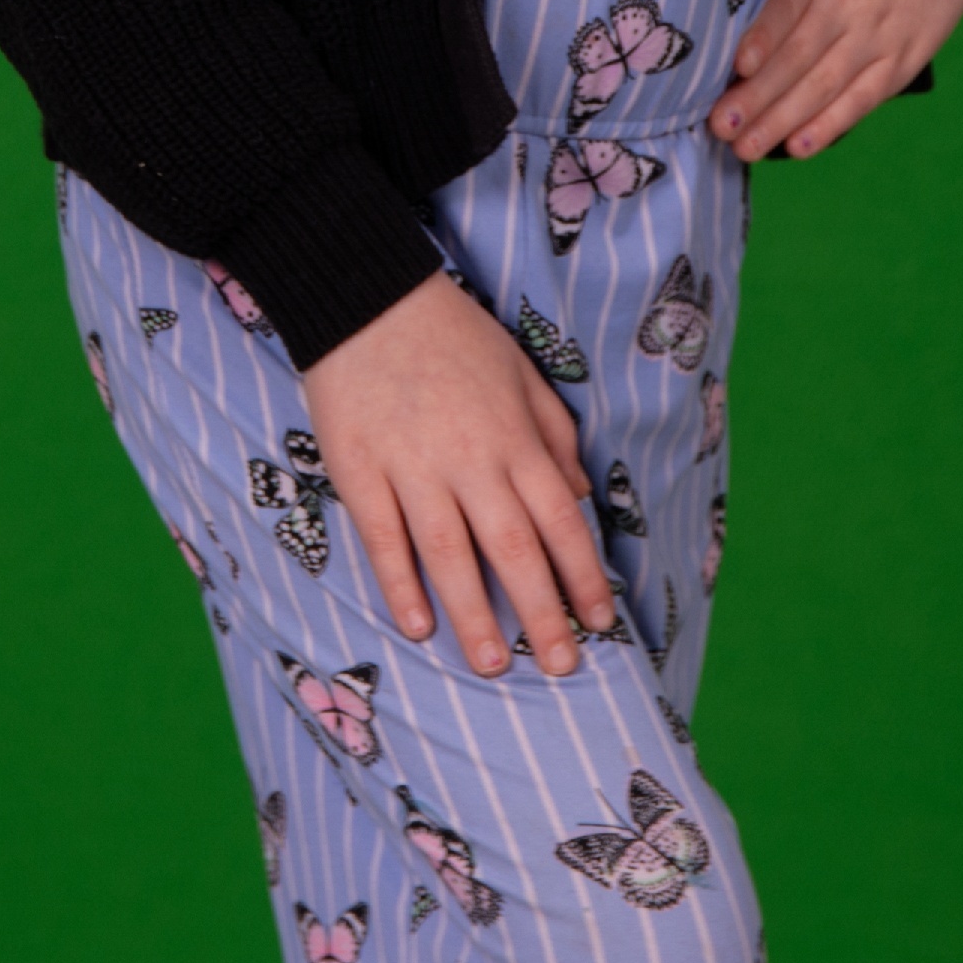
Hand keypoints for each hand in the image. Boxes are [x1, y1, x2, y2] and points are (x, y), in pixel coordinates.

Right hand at [301, 269, 619, 681]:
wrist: (368, 296)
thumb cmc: (454, 335)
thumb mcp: (522, 372)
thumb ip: (554, 434)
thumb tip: (579, 494)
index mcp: (515, 436)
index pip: (560, 519)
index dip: (584, 574)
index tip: (602, 620)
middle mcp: (471, 458)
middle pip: (514, 549)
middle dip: (543, 612)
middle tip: (562, 665)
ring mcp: (413, 466)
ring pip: (449, 554)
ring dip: (474, 614)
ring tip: (494, 665)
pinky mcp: (361, 469)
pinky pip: (384, 537)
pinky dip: (400, 584)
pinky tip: (417, 625)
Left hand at [711, 0, 962, 161]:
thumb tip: (719, 8)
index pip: (788, 2)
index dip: (763, 36)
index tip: (736, 67)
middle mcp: (851, 1)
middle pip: (799, 56)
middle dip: (757, 97)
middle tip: (719, 126)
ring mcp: (880, 35)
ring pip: (826, 85)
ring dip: (782, 121)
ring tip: (745, 147)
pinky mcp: (903, 60)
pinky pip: (863, 99)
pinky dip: (831, 124)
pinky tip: (800, 146)